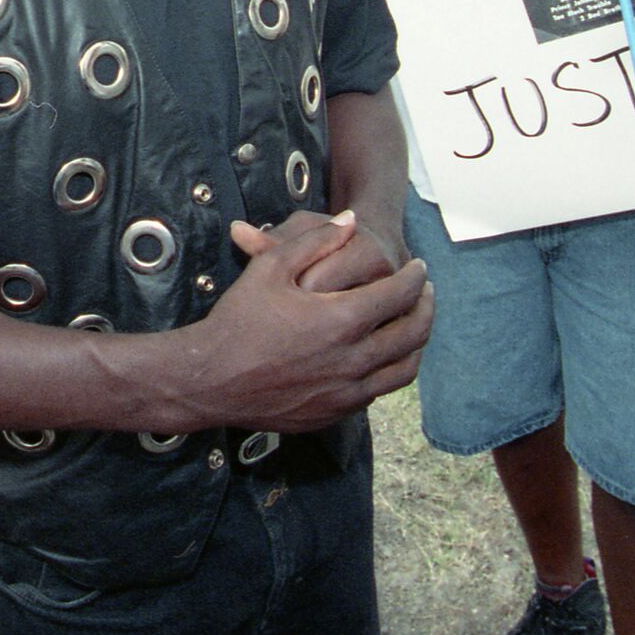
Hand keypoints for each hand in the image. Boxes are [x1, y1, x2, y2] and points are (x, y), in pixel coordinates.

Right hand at [177, 212, 431, 432]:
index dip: (415, 277)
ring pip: (404, 370)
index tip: (419, 267)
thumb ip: (316, 241)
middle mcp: (354, 360)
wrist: (210, 381)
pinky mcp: (335, 412)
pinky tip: (380, 355)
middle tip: (425, 292)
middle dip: (425, 307)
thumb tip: (351, 222)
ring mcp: (347, 392)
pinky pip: (377, 391)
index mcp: (342, 320)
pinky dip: (389, 369)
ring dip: (416, 343)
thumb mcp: (271, 267)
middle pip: (413, 333)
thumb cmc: (238, 320)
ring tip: (414, 325)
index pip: (399, 294)